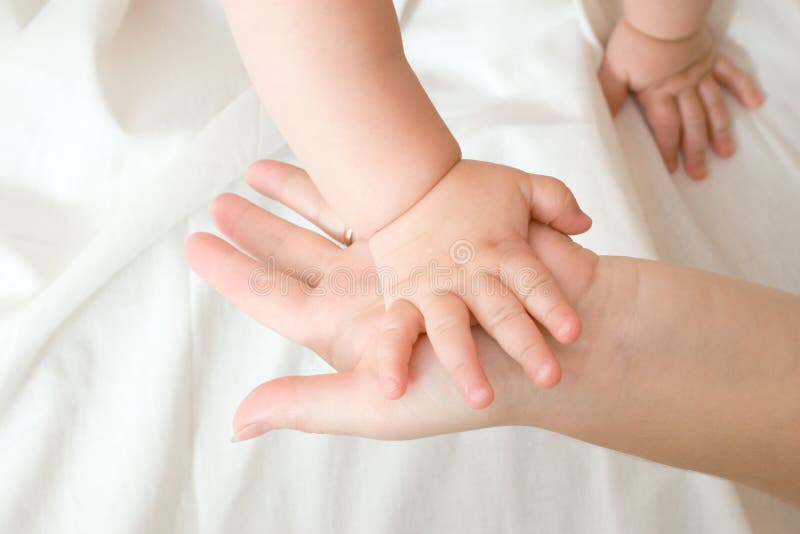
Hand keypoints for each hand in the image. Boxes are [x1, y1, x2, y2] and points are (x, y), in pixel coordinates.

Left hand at [183, 160, 603, 441]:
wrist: (556, 345)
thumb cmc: (468, 386)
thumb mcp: (380, 402)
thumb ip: (309, 407)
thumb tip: (237, 422)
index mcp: (347, 329)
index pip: (272, 295)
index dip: (231, 271)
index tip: (194, 243)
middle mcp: (368, 292)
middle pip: (297, 250)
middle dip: (258, 226)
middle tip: (219, 199)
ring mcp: (401, 259)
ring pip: (336, 215)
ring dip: (299, 191)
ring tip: (260, 166)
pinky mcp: (436, 232)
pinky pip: (390, 194)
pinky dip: (362, 175)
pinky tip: (340, 154)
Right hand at [367, 160, 591, 406]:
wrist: (402, 179)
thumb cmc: (464, 187)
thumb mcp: (518, 184)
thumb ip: (556, 201)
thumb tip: (586, 224)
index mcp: (502, 251)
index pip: (534, 282)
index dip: (554, 306)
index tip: (574, 332)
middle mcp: (469, 275)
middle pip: (501, 314)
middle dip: (526, 345)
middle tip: (550, 379)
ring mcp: (433, 289)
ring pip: (449, 330)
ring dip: (465, 365)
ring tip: (481, 399)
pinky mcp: (402, 297)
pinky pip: (395, 332)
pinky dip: (392, 360)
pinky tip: (395, 391)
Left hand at [598, 17, 764, 178]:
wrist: (660, 14)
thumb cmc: (634, 41)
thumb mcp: (613, 71)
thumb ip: (610, 97)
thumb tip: (600, 123)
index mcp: (659, 94)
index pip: (666, 129)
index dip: (669, 150)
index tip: (673, 169)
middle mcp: (683, 89)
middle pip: (692, 124)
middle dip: (695, 151)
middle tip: (700, 174)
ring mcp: (700, 74)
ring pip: (713, 107)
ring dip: (720, 130)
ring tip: (726, 152)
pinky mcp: (711, 57)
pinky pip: (732, 74)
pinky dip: (744, 88)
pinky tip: (755, 104)